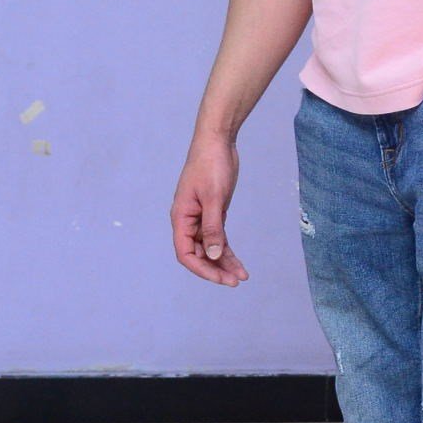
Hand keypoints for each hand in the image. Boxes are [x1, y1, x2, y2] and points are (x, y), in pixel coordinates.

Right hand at [170, 128, 249, 285]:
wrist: (217, 141)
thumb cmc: (211, 164)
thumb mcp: (214, 197)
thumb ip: (213, 227)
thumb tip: (214, 255)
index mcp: (181, 217)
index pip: (185, 253)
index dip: (202, 269)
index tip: (221, 277)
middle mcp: (188, 220)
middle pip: (198, 254)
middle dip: (216, 269)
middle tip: (235, 281)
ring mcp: (200, 217)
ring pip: (210, 248)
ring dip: (224, 263)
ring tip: (241, 276)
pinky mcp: (213, 212)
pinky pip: (218, 237)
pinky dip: (227, 250)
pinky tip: (238, 262)